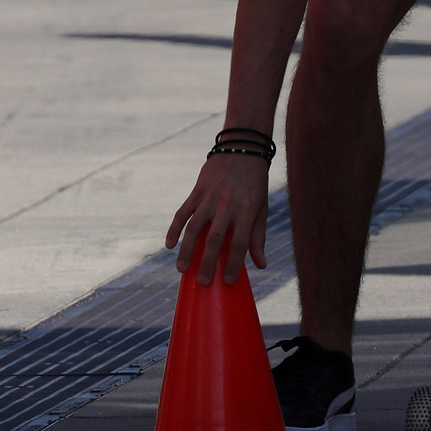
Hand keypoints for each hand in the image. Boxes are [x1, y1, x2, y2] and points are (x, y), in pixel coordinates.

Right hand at [166, 152, 269, 284]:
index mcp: (247, 211)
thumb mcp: (261, 208)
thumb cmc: (255, 183)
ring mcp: (210, 197)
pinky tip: (169, 245)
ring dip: (186, 250)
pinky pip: (183, 212)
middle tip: (203, 282)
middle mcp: (227, 205)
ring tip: (181, 270)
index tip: (228, 281)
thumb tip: (260, 265)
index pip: (240, 243)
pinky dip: (174, 229)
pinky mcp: (197, 190)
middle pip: (215, 239)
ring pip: (194, 228)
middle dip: (208, 263)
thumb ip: (258, 237)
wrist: (243, 148)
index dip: (234, 264)